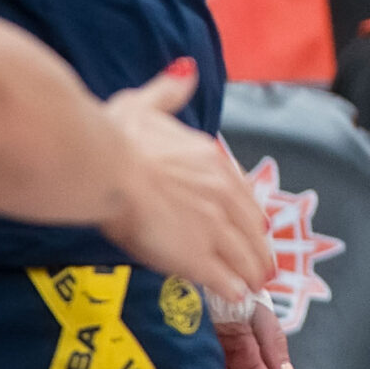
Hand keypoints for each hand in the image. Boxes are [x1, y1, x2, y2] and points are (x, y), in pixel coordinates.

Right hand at [97, 61, 273, 304]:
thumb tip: (186, 73)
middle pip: (251, 228)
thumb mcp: (145, 103)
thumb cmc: (118, 139)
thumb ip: (169, 91)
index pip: (243, 193)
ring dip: (251, 273)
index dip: (249, 215)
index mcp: (211, 160)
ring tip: (255, 286)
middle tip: (263, 267)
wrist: (106, 170)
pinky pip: (224, 278)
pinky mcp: (197, 255)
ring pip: (244, 256)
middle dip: (258, 250)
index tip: (255, 227)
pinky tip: (236, 295)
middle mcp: (221, 193)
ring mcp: (212, 226)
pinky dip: (232, 288)